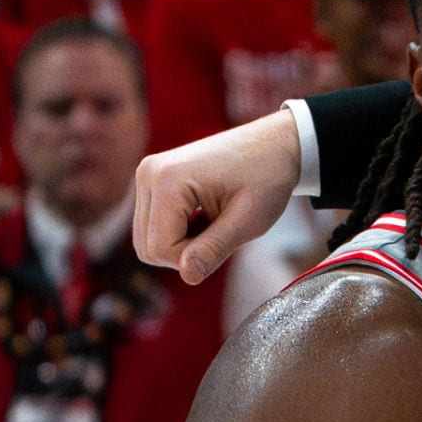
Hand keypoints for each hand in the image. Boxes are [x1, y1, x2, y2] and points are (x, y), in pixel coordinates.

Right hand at [133, 108, 301, 282]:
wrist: (274, 145)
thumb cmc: (267, 178)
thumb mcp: (248, 221)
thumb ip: (214, 249)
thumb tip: (187, 276)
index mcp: (168, 180)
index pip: (160, 249)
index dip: (193, 259)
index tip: (225, 240)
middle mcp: (148, 174)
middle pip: (147, 247)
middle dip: (185, 253)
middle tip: (222, 233)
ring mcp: (147, 175)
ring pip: (147, 240)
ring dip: (182, 244)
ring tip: (215, 223)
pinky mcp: (152, 180)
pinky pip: (152, 226)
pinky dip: (178, 232)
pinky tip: (205, 217)